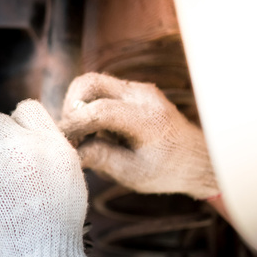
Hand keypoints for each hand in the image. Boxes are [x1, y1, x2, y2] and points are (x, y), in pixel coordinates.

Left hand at [0, 100, 103, 256]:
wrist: (40, 255)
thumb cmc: (56, 232)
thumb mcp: (70, 185)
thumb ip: (55, 159)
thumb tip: (40, 150)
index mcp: (55, 144)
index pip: (28, 109)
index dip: (16, 123)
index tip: (11, 141)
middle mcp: (28, 142)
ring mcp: (1, 155)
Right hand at [59, 73, 218, 199]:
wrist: (194, 159)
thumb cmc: (166, 171)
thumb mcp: (132, 174)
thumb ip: (101, 158)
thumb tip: (71, 151)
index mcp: (148, 119)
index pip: (100, 110)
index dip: (74, 124)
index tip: (61, 141)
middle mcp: (143, 96)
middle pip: (90, 83)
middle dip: (70, 106)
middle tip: (69, 133)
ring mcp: (138, 89)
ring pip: (92, 82)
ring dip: (76, 105)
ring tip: (80, 133)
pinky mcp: (133, 91)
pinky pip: (100, 89)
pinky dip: (86, 106)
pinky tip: (92, 130)